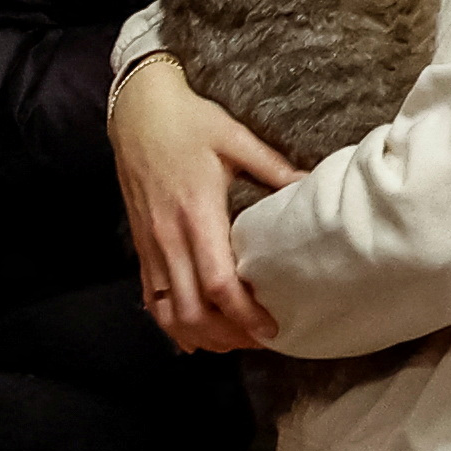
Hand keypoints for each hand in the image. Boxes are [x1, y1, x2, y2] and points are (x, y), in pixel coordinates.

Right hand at [111, 55, 293, 353]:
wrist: (137, 109)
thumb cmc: (190, 122)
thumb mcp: (235, 138)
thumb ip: (274, 168)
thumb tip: (313, 187)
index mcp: (196, 213)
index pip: (218, 282)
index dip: (243, 314)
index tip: (271, 329)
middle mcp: (168, 235)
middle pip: (191, 309)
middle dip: (225, 334)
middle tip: (258, 340)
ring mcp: (150, 243)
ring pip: (168, 310)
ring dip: (198, 334)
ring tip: (230, 341)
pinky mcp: (140, 244)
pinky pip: (151, 297)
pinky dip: (170, 322)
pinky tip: (194, 334)